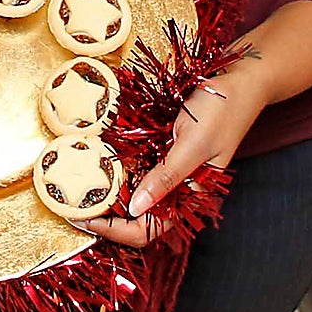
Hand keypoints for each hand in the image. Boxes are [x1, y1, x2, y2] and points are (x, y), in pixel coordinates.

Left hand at [81, 61, 267, 248]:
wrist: (239, 81)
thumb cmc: (222, 112)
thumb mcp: (192, 145)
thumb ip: (167, 176)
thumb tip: (136, 208)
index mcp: (191, 197)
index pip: (147, 229)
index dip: (115, 230)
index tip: (84, 220)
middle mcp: (178, 188)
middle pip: (137, 216)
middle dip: (105, 216)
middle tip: (72, 205)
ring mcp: (170, 169)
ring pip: (134, 193)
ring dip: (108, 194)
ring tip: (77, 188)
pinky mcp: (165, 149)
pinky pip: (137, 166)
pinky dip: (116, 168)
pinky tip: (96, 160)